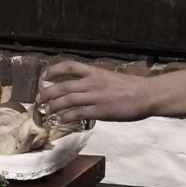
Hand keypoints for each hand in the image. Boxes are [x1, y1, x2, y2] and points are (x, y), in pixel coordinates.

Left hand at [35, 60, 150, 122]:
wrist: (146, 95)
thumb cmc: (131, 86)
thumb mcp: (110, 77)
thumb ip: (96, 80)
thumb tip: (84, 86)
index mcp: (95, 72)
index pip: (69, 66)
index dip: (54, 70)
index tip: (45, 75)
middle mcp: (92, 82)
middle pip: (63, 86)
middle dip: (48, 93)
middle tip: (39, 99)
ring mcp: (95, 97)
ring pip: (68, 100)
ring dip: (54, 106)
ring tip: (47, 111)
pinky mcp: (100, 111)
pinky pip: (79, 113)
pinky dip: (67, 117)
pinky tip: (62, 120)